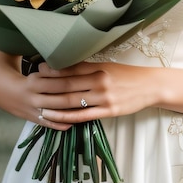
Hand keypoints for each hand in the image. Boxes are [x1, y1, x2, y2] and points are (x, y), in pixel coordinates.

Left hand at [32, 60, 157, 125]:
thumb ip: (88, 67)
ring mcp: (104, 98)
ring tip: (39, 104)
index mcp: (99, 68)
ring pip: (73, 101)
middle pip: (68, 85)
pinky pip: (83, 116)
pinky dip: (67, 117)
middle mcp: (100, 81)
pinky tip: (56, 117)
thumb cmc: (126, 75)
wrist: (149, 86)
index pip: (72, 68)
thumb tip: (66, 65)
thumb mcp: (108, 66)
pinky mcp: (109, 112)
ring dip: (53, 103)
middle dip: (48, 86)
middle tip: (33, 85)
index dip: (54, 69)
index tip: (39, 67)